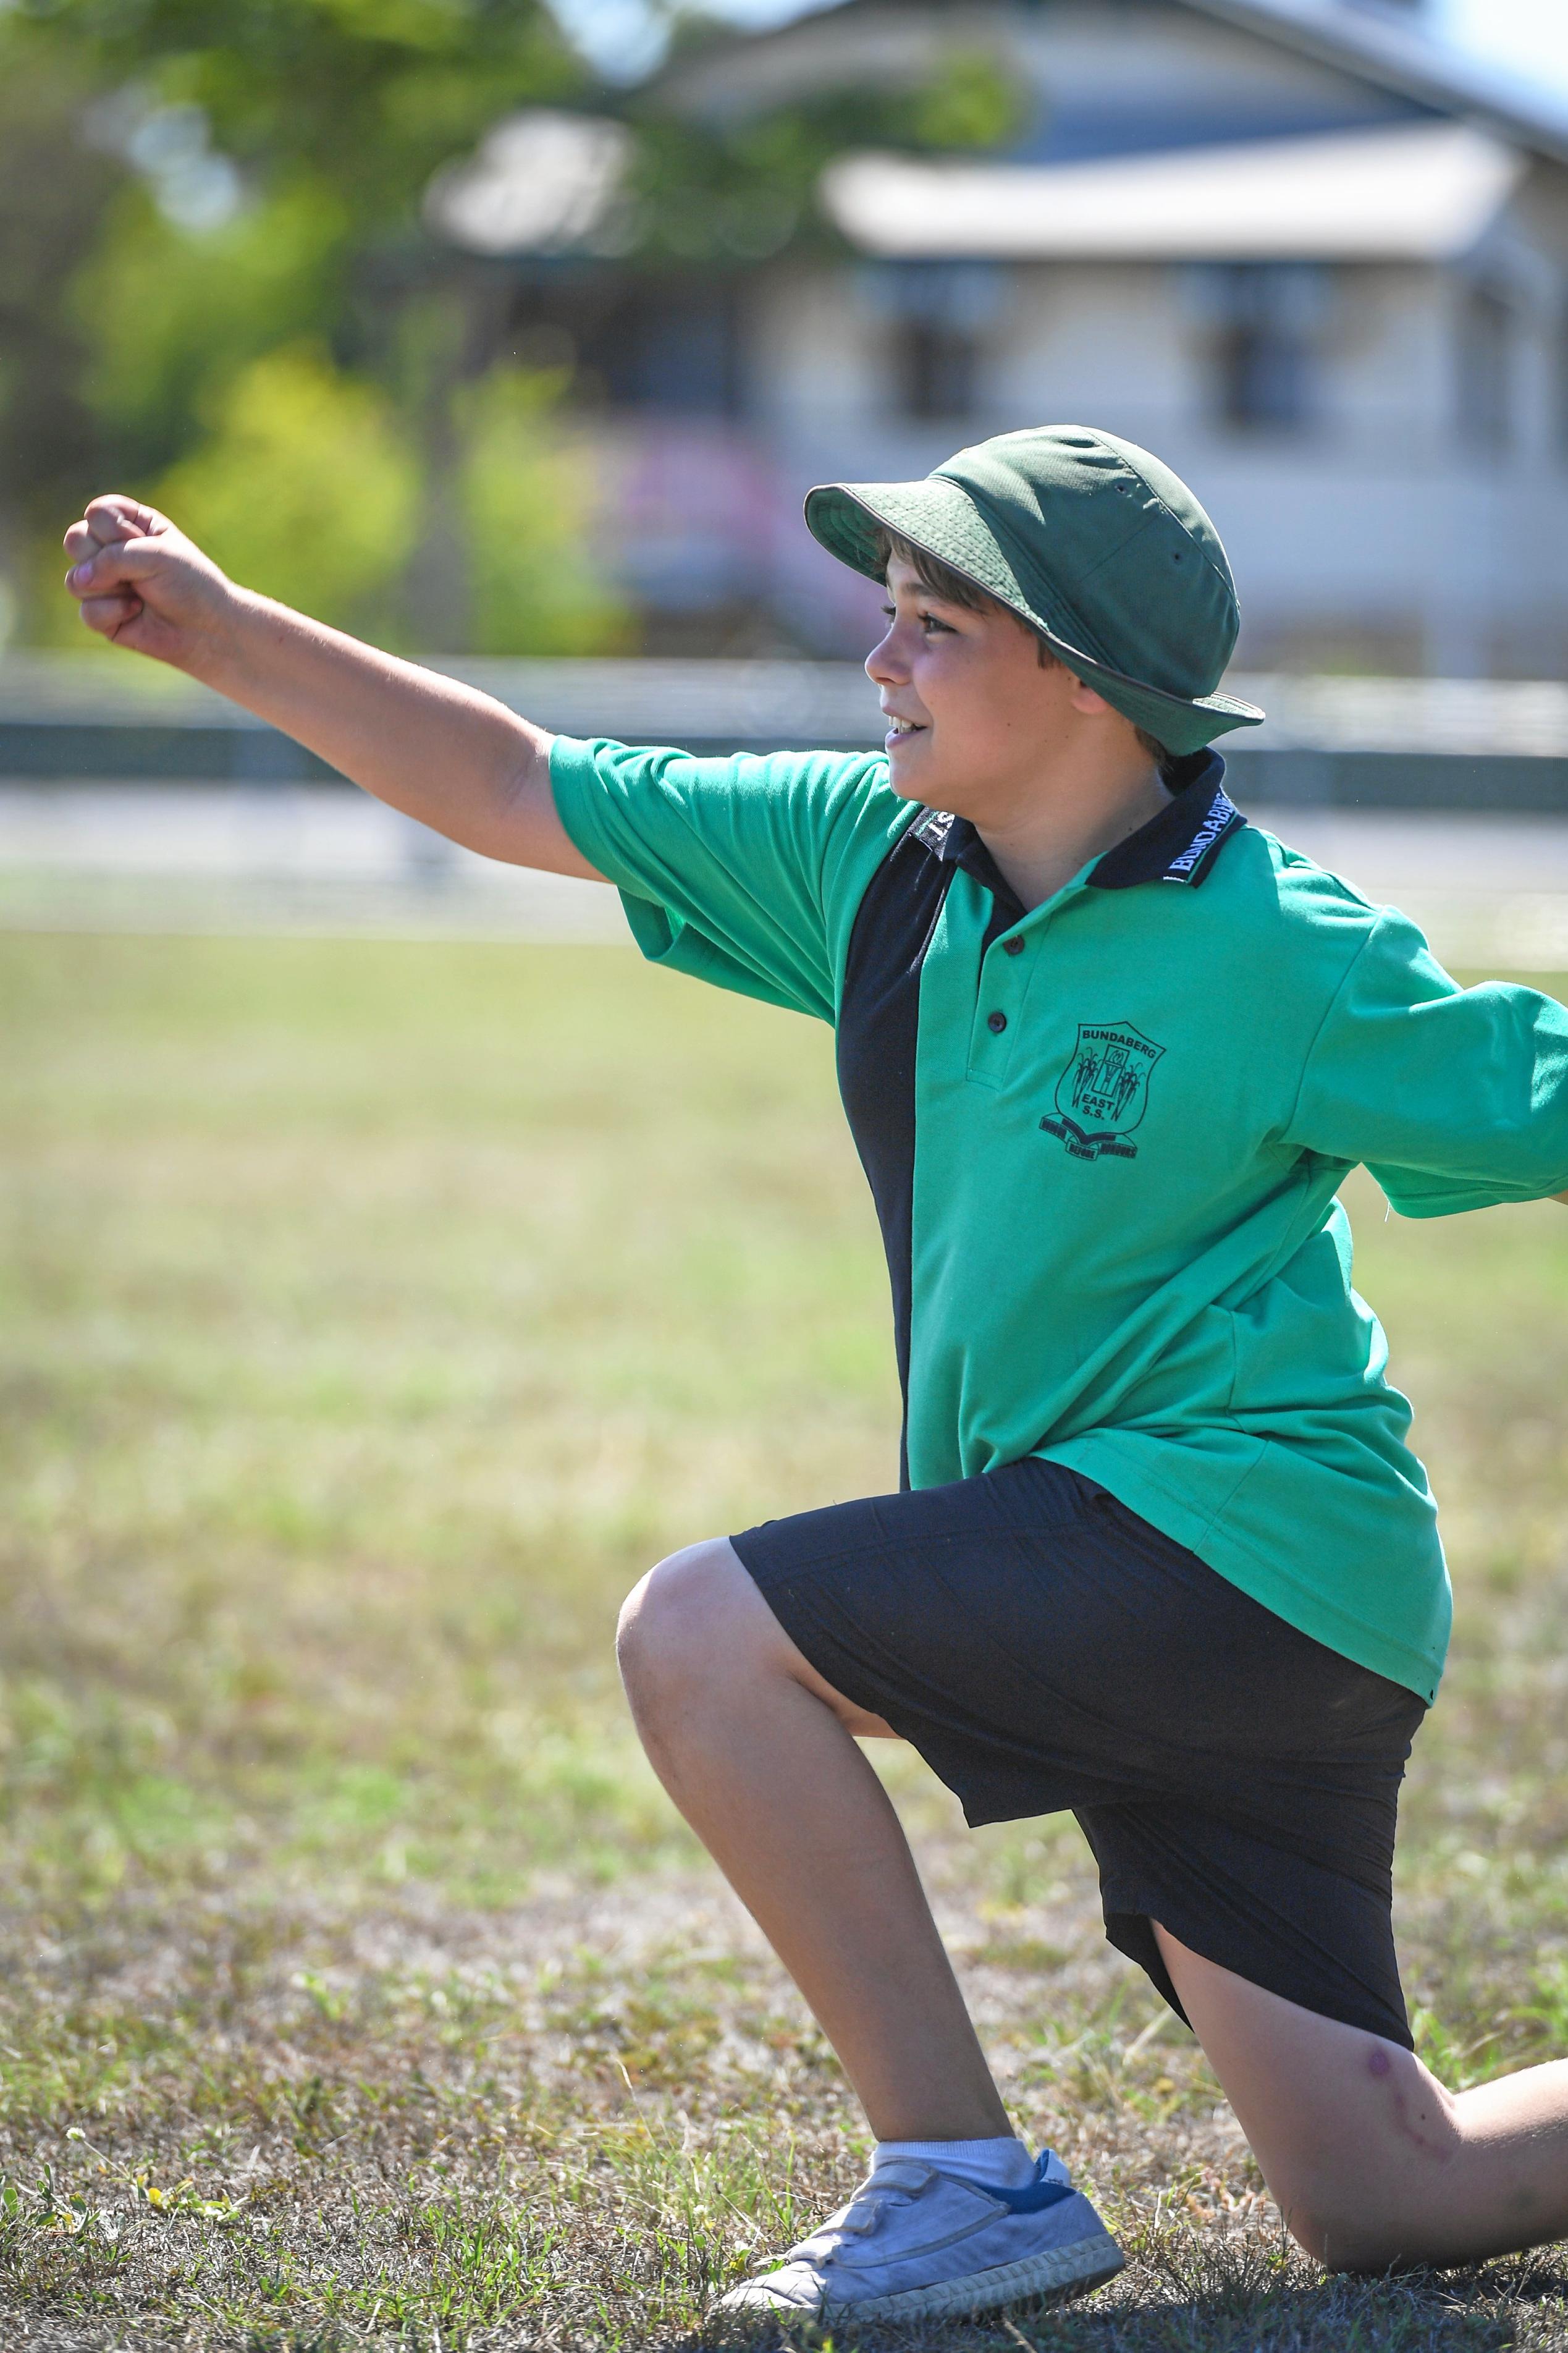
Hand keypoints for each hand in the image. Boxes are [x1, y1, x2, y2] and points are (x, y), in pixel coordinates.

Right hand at [63, 496, 237, 673]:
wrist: (208, 629)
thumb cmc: (189, 584)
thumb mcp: (155, 555)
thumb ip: (111, 557)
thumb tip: (79, 580)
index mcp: (130, 524)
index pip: (96, 512)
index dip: (115, 529)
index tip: (145, 544)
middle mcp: (112, 551)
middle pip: (75, 540)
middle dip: (105, 558)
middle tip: (139, 572)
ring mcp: (103, 583)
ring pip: (76, 579)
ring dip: (110, 588)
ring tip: (139, 594)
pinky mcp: (102, 615)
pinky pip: (86, 611)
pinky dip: (113, 613)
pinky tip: (136, 612)